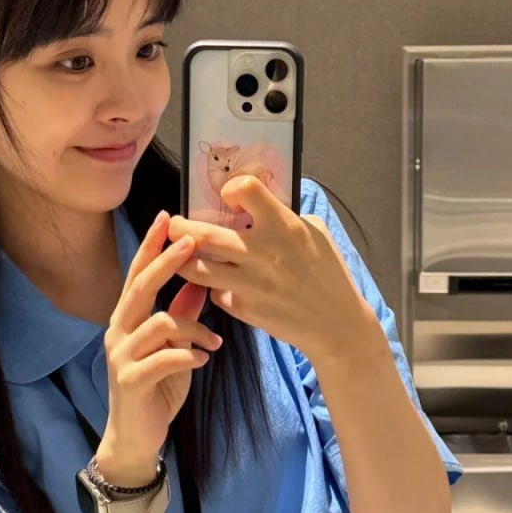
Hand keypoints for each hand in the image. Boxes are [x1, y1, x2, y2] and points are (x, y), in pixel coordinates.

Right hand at [99, 211, 223, 475]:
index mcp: (128, 319)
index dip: (150, 246)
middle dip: (165, 262)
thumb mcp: (174, 347)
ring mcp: (121, 356)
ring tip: (214, 341)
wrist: (136, 436)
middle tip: (191, 241)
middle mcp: (118, 332)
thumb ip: (182, 315)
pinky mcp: (130, 381)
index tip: (166, 217)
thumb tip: (201, 283)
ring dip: (193, 328)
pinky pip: (162, 359)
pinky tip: (203, 360)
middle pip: (140, 288)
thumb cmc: (156, 388)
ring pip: (159, 324)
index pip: (137, 274)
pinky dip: (188, 355)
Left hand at [167, 175, 371, 358]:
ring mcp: (249, 283)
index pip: (245, 189)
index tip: (229, 198)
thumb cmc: (329, 273)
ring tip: (182, 253)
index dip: (231, 189)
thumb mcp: (316, 233)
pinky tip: (217, 282)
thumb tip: (255, 204)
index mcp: (283, 225)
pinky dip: (212, 286)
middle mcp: (261, 252)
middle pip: (203, 233)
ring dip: (182, 258)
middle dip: (181, 227)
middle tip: (176, 225)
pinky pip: (214, 292)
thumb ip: (285, 215)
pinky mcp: (243, 307)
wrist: (335, 323)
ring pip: (195, 267)